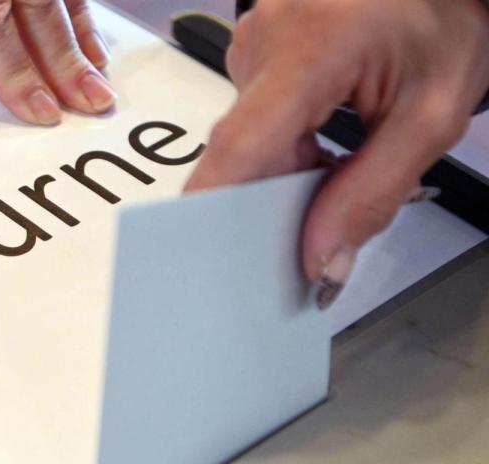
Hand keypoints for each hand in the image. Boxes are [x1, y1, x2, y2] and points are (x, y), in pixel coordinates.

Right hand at [185, 0, 488, 306]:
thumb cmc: (442, 20)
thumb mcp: (430, 117)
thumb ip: (374, 195)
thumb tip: (321, 260)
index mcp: (311, 47)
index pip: (241, 142)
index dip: (218, 202)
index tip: (201, 251)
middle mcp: (265, 39)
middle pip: (244, 150)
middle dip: (278, 193)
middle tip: (331, 207)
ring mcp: (252, 40)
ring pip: (249, 139)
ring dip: (286, 166)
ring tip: (340, 149)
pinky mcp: (253, 47)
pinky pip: (254, 118)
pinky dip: (284, 143)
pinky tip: (323, 132)